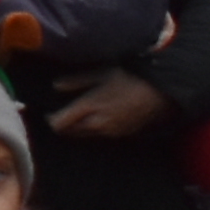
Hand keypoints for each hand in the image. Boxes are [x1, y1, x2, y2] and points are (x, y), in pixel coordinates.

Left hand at [45, 73, 167, 143]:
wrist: (160, 91)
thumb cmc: (130, 77)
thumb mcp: (101, 73)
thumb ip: (77, 81)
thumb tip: (55, 86)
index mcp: (90, 107)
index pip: (60, 123)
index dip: (51, 120)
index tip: (48, 113)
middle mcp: (98, 124)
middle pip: (71, 133)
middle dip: (64, 126)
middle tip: (60, 115)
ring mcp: (111, 132)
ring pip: (85, 136)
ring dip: (78, 129)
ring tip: (77, 116)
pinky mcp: (122, 135)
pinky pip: (100, 136)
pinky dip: (93, 130)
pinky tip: (96, 119)